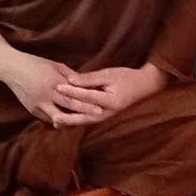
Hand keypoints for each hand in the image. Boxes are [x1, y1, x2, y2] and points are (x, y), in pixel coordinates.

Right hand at [0, 51, 103, 126]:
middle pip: (68, 107)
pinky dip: (57, 120)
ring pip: (57, 117)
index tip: (101, 104)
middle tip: (99, 114)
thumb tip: (84, 83)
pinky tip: (67, 122)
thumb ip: (70, 76)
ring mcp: (38, 104)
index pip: (75, 95)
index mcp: (54, 82)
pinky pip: (46, 118)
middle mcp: (47, 95)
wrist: (11, 68)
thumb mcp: (55, 66)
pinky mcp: (31, 109)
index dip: (88, 101)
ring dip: (71, 120)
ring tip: (84, 121)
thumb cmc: (35, 63)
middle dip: (84, 111)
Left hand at [54, 63, 169, 122]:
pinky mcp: (105, 117)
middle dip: (66, 110)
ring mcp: (106, 117)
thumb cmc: (127, 77)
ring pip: (84, 121)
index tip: (57, 86)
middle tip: (50, 108)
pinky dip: (77, 121)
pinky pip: (88, 120)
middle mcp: (107, 112)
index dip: (71, 91)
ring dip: (70, 121)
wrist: (144, 86)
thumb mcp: (110, 74)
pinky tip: (67, 120)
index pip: (86, 96)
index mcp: (109, 101)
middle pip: (82, 115)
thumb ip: (90, 78)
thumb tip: (71, 79)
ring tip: (55, 120)